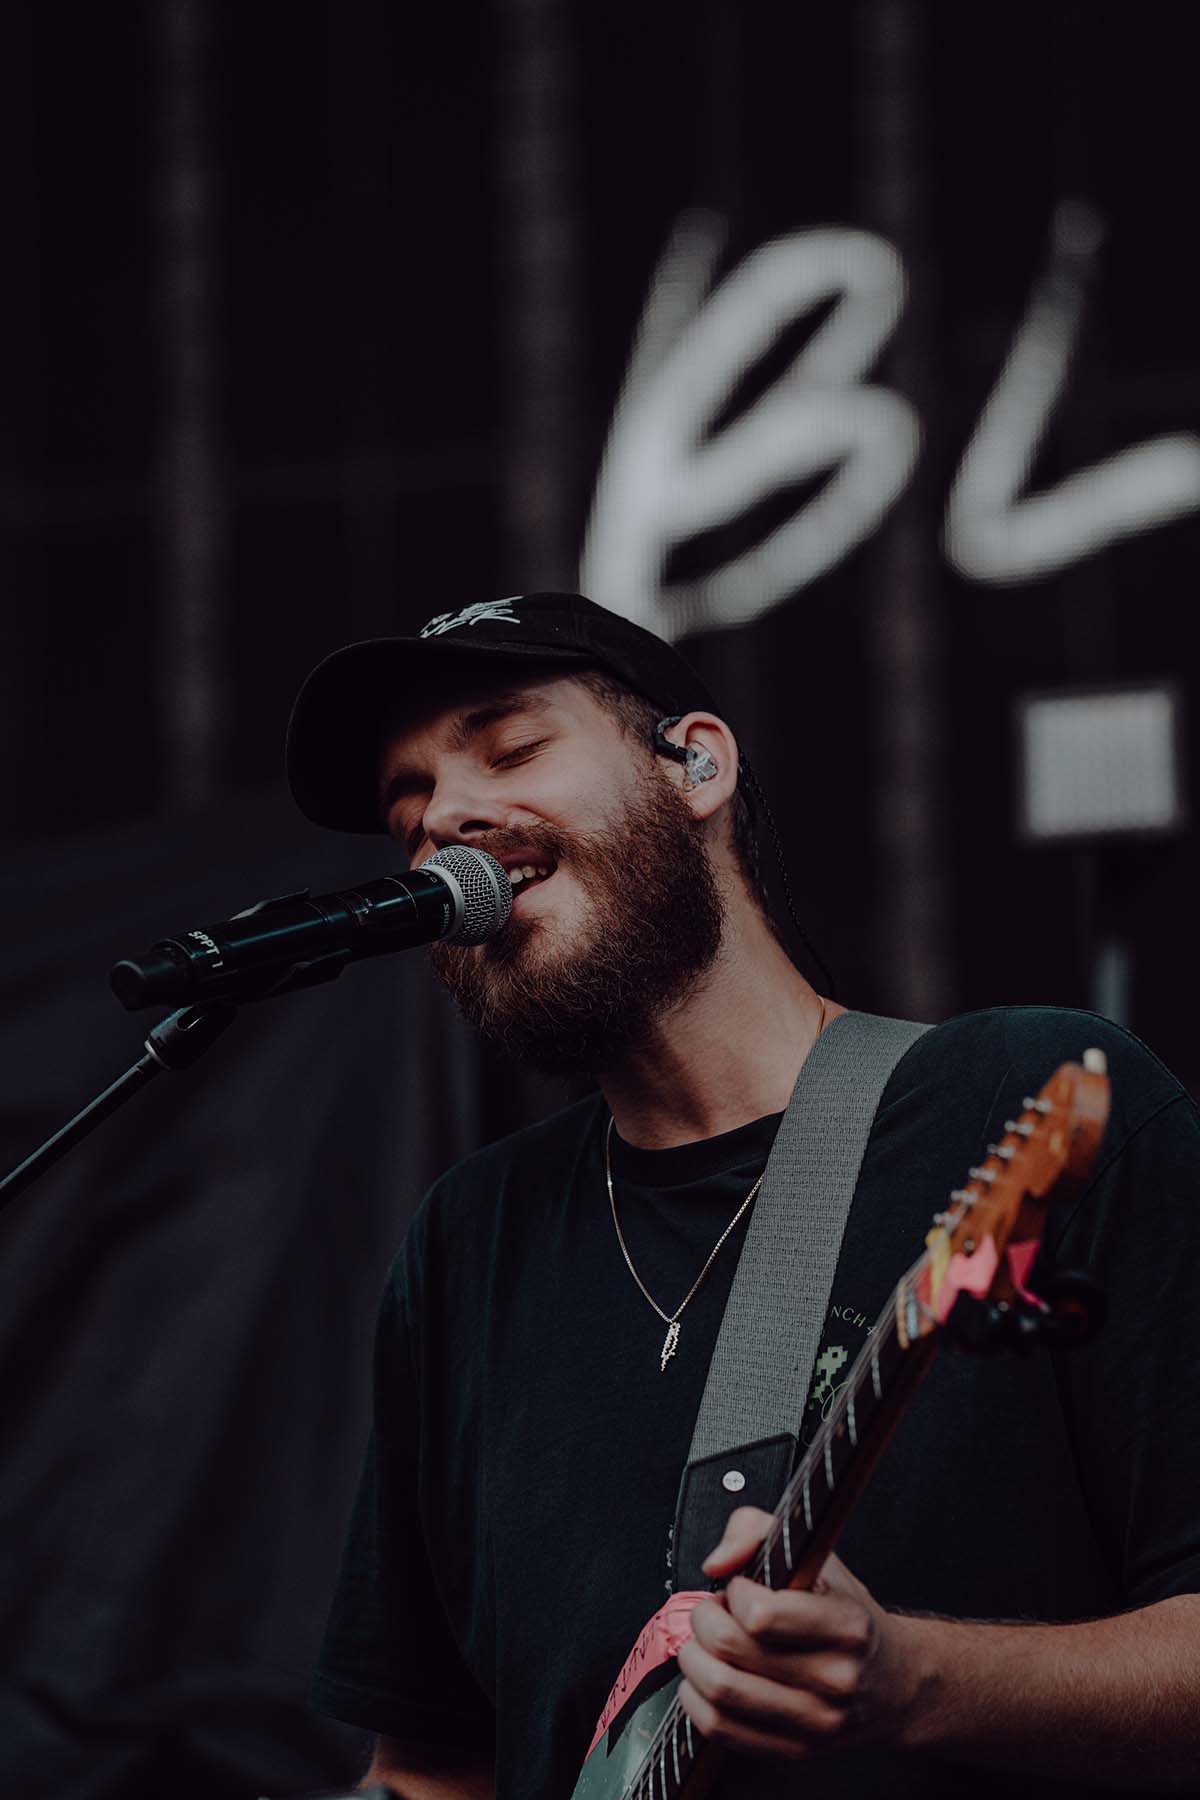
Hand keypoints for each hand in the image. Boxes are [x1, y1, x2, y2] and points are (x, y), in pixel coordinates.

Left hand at [674, 1506, 921, 1762]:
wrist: (894, 1684)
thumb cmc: (846, 1612)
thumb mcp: (818, 1555)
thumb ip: (756, 1530)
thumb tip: (715, 1564)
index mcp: (846, 1626)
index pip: (760, 1614)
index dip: (735, 1592)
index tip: (742, 1588)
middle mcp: (834, 1679)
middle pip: (730, 1650)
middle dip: (704, 1620)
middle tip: (714, 1612)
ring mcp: (815, 1722)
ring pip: (720, 1691)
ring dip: (694, 1660)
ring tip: (707, 1644)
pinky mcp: (794, 1751)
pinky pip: (721, 1729)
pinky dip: (695, 1700)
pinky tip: (704, 1679)